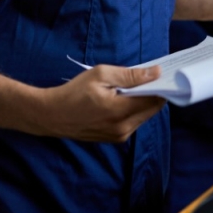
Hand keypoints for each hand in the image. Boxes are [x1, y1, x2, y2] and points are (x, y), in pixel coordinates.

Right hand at [37, 65, 165, 142]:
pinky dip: (133, 110)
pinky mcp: (115, 139)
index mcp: (121, 111)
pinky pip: (133, 122)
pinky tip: (121, 100)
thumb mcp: (101, 75)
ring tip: (129, 89)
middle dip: (152, 93)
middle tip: (144, 78)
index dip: (160, 85)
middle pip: (152, 109)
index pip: (156, 100)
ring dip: (142, 102)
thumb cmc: (74, 92)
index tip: (160, 74)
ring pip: (144, 116)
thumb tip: (155, 73)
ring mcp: (119, 136)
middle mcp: (123, 128)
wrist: (51, 115)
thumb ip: (131, 75)